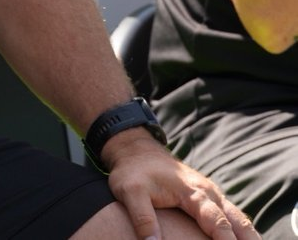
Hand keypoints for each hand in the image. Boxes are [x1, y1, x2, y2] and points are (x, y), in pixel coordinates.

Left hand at [103, 130, 259, 238]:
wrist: (135, 149)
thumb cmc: (133, 171)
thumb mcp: (130, 191)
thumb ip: (143, 218)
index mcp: (194, 191)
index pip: (218, 222)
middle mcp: (209, 192)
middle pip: (238, 222)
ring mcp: (211, 194)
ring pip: (239, 218)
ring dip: (250, 236)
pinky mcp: (208, 198)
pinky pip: (232, 216)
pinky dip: (242, 231)